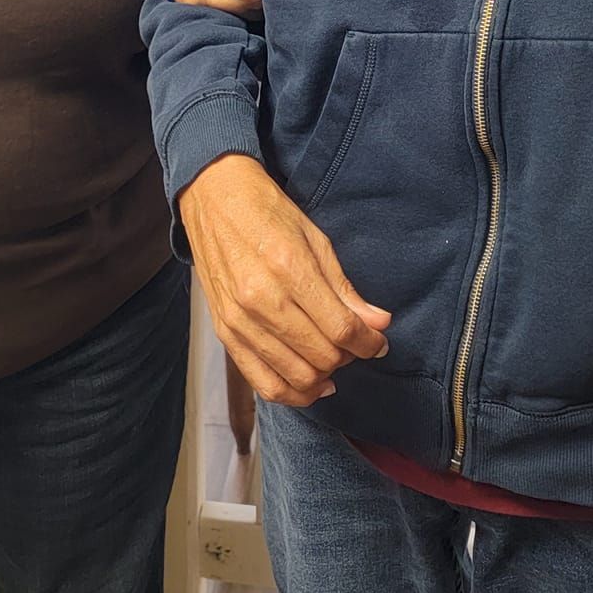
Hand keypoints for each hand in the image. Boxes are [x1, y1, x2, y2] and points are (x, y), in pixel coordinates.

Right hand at [179, 153, 390, 406]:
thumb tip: (378, 323)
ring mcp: (239, 321)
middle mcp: (262, 300)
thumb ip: (345, 288)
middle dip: (349, 357)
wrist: (214, 198)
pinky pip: (263, 383)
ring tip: (334, 359)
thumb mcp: (315, 238)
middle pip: (322, 356)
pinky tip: (311, 384)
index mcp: (289, 269)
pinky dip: (292, 393)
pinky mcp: (225, 333)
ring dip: (325, 376)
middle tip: (356, 344)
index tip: (379, 342)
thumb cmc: (267, 211)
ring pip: (296, 377)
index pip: (341, 328)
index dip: (369, 342)